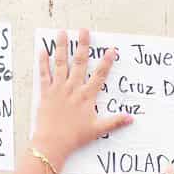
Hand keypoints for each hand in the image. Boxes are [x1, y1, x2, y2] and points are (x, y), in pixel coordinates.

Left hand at [33, 28, 133, 161]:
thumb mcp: (97, 130)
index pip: (100, 75)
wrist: (53, 142)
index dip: (106, 61)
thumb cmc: (75, 137)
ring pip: (61, 64)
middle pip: (80, 63)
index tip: (111, 49)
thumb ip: (115, 122)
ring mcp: (59, 89)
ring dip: (61, 47)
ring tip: (62, 33)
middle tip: (84, 31)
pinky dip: (43, 62)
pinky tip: (42, 50)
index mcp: (87, 96)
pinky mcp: (46, 93)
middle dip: (83, 45)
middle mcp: (73, 88)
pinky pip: (44, 74)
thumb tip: (131, 118)